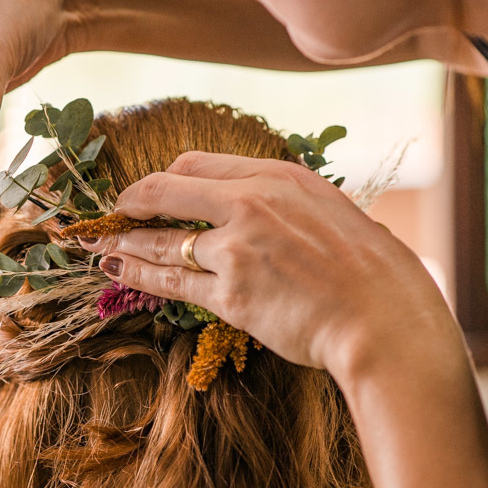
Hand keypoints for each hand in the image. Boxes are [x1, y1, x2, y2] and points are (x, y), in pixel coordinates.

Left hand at [79, 152, 466, 384]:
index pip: (196, 165)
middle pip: (165, 191)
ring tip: (100, 247)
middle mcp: (251, 203)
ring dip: (124, 243)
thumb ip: (284, 202)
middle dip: (130, 203)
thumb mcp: (330, 211)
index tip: (148, 192)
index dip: (163, 179)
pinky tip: (116, 272)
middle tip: (112, 214)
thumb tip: (252, 206)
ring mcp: (236, 249)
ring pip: (161, 241)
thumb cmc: (371, 273)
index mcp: (278, 176)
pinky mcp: (230, 295)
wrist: (387, 322)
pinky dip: (137, 276)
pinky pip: (169, 283)